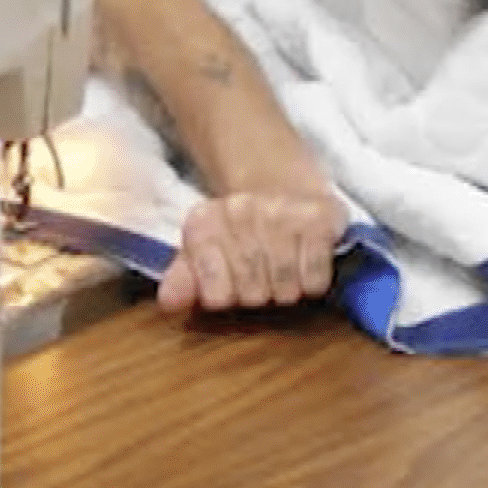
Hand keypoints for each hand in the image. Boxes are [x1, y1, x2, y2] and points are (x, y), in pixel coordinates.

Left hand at [158, 190, 343, 315]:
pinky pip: (315, 277)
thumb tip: (169, 301)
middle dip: (258, 295)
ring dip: (286, 290)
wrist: (280, 186)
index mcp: (203, 222)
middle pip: (251, 292)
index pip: (215, 294)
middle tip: (260, 277)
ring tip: (281, 272)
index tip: (230, 287)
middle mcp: (238, 211)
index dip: (227, 298)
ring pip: (284, 287)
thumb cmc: (239, 231)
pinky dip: (312, 282)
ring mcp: (279, 212)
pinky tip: (304, 265)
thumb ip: (184, 279)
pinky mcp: (318, 217)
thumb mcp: (202, 251)